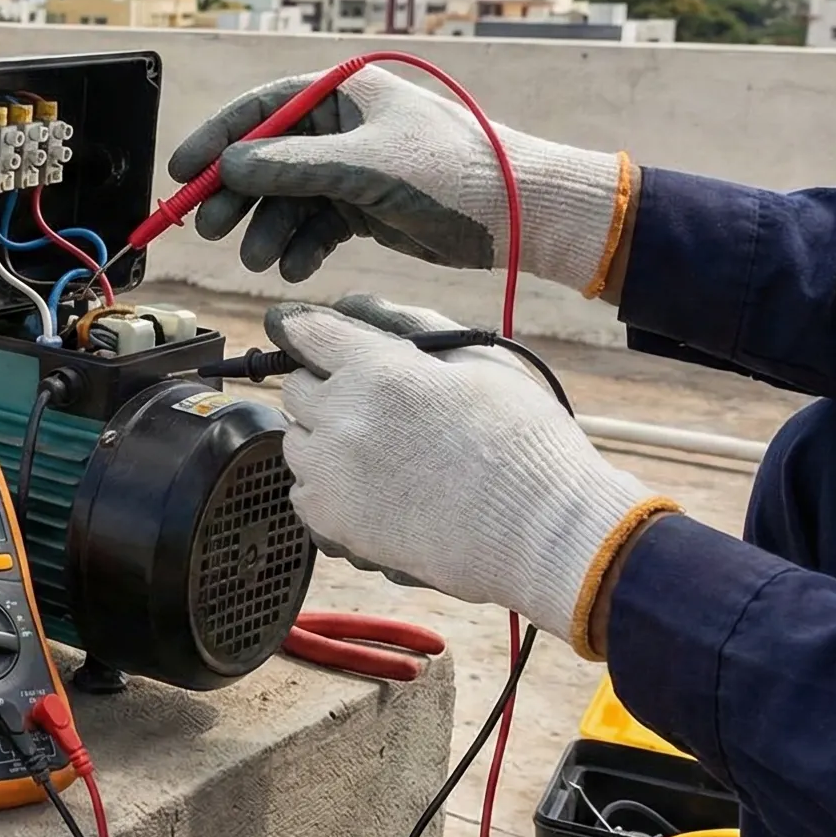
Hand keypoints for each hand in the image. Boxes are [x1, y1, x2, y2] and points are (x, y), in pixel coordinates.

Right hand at [168, 67, 629, 292]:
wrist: (520, 214)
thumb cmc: (456, 172)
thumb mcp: (365, 165)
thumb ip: (292, 166)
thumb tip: (229, 166)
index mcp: (343, 93)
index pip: (262, 108)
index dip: (217, 138)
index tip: (182, 172)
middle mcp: (343, 127)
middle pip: (266, 158)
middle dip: (237, 196)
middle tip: (210, 229)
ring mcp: (353, 169)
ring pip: (288, 199)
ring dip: (267, 230)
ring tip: (259, 261)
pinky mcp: (366, 208)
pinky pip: (316, 226)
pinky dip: (300, 248)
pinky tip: (295, 269)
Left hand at [267, 295, 675, 656]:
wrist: (539, 529)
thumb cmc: (522, 439)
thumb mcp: (481, 362)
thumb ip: (415, 327)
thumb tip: (360, 307)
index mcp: (377, 369)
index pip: (307, 332)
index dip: (305, 330)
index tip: (307, 335)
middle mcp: (342, 417)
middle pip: (296, 389)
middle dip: (325, 387)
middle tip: (372, 404)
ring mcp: (331, 473)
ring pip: (296, 442)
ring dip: (323, 438)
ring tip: (379, 452)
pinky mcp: (333, 521)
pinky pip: (304, 492)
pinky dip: (326, 487)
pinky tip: (371, 488)